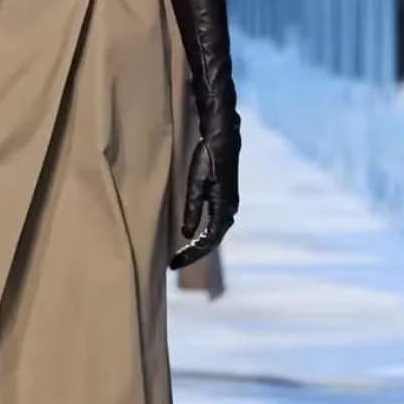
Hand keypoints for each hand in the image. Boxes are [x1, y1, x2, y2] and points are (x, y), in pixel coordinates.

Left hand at [170, 128, 238, 270]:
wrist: (223, 139)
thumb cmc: (207, 158)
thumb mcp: (196, 184)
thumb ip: (192, 210)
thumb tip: (186, 234)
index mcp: (223, 210)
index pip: (208, 242)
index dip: (191, 255)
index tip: (174, 263)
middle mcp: (230, 211)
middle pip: (212, 242)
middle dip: (194, 254)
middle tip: (174, 263)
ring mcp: (229, 205)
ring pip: (215, 234)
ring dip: (199, 246)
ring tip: (182, 254)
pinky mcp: (226, 199)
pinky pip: (215, 225)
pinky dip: (204, 235)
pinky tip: (192, 236)